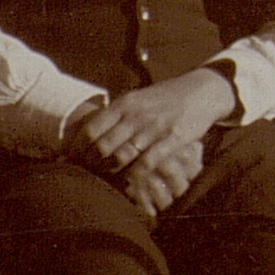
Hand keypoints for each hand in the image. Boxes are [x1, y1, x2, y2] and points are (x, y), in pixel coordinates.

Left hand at [63, 68, 236, 216]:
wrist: (202, 90)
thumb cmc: (166, 97)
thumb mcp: (139, 98)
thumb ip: (117, 114)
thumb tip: (90, 134)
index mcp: (126, 102)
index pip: (92, 128)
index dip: (78, 149)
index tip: (72, 162)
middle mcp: (137, 114)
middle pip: (103, 146)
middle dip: (90, 165)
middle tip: (85, 177)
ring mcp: (154, 127)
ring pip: (121, 156)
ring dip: (109, 173)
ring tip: (103, 183)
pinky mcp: (172, 139)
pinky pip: (146, 163)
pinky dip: (134, 176)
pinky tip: (128, 184)